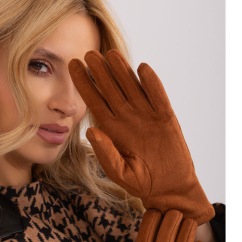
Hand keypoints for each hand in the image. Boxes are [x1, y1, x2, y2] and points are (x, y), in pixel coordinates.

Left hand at [68, 50, 213, 224]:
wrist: (168, 188)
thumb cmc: (141, 182)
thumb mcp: (119, 172)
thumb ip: (105, 154)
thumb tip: (91, 131)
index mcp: (112, 129)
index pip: (95, 102)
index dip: (84, 84)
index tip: (72, 66)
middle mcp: (127, 118)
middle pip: (111, 90)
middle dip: (100, 72)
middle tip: (88, 53)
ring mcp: (146, 116)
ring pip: (133, 88)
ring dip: (123, 71)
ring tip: (111, 53)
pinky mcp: (166, 118)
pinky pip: (158, 98)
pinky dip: (152, 84)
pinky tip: (143, 69)